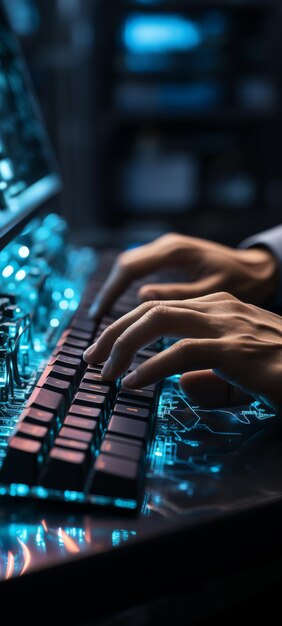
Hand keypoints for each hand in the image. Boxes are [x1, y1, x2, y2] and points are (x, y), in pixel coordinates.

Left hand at [84, 292, 281, 412]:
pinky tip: (133, 384)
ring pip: (159, 321)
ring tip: (104, 372)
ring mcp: (228, 325)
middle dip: (114, 332)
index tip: (105, 350)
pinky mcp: (234, 350)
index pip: (161, 307)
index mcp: (220, 307)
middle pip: (151, 308)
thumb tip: (183, 384)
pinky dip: (149, 368)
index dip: (127, 326)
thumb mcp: (243, 366)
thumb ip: (211, 370)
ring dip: (123, 347)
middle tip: (92, 358)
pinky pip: (180, 353)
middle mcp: (220, 308)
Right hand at [89, 233, 278, 318]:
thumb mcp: (213, 290)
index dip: (110, 294)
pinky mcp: (168, 258)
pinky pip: (139, 271)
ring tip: (102, 325)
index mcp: (175, 251)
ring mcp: (166, 249)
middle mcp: (166, 245)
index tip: (97, 319)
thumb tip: (141, 298)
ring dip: (113, 294)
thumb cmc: (242, 280)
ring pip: (129, 268)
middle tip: (95, 327)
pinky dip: (126, 291)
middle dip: (106, 297)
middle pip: (124, 267)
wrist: (258, 267)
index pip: (130, 268)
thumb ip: (178, 294)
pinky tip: (121, 314)